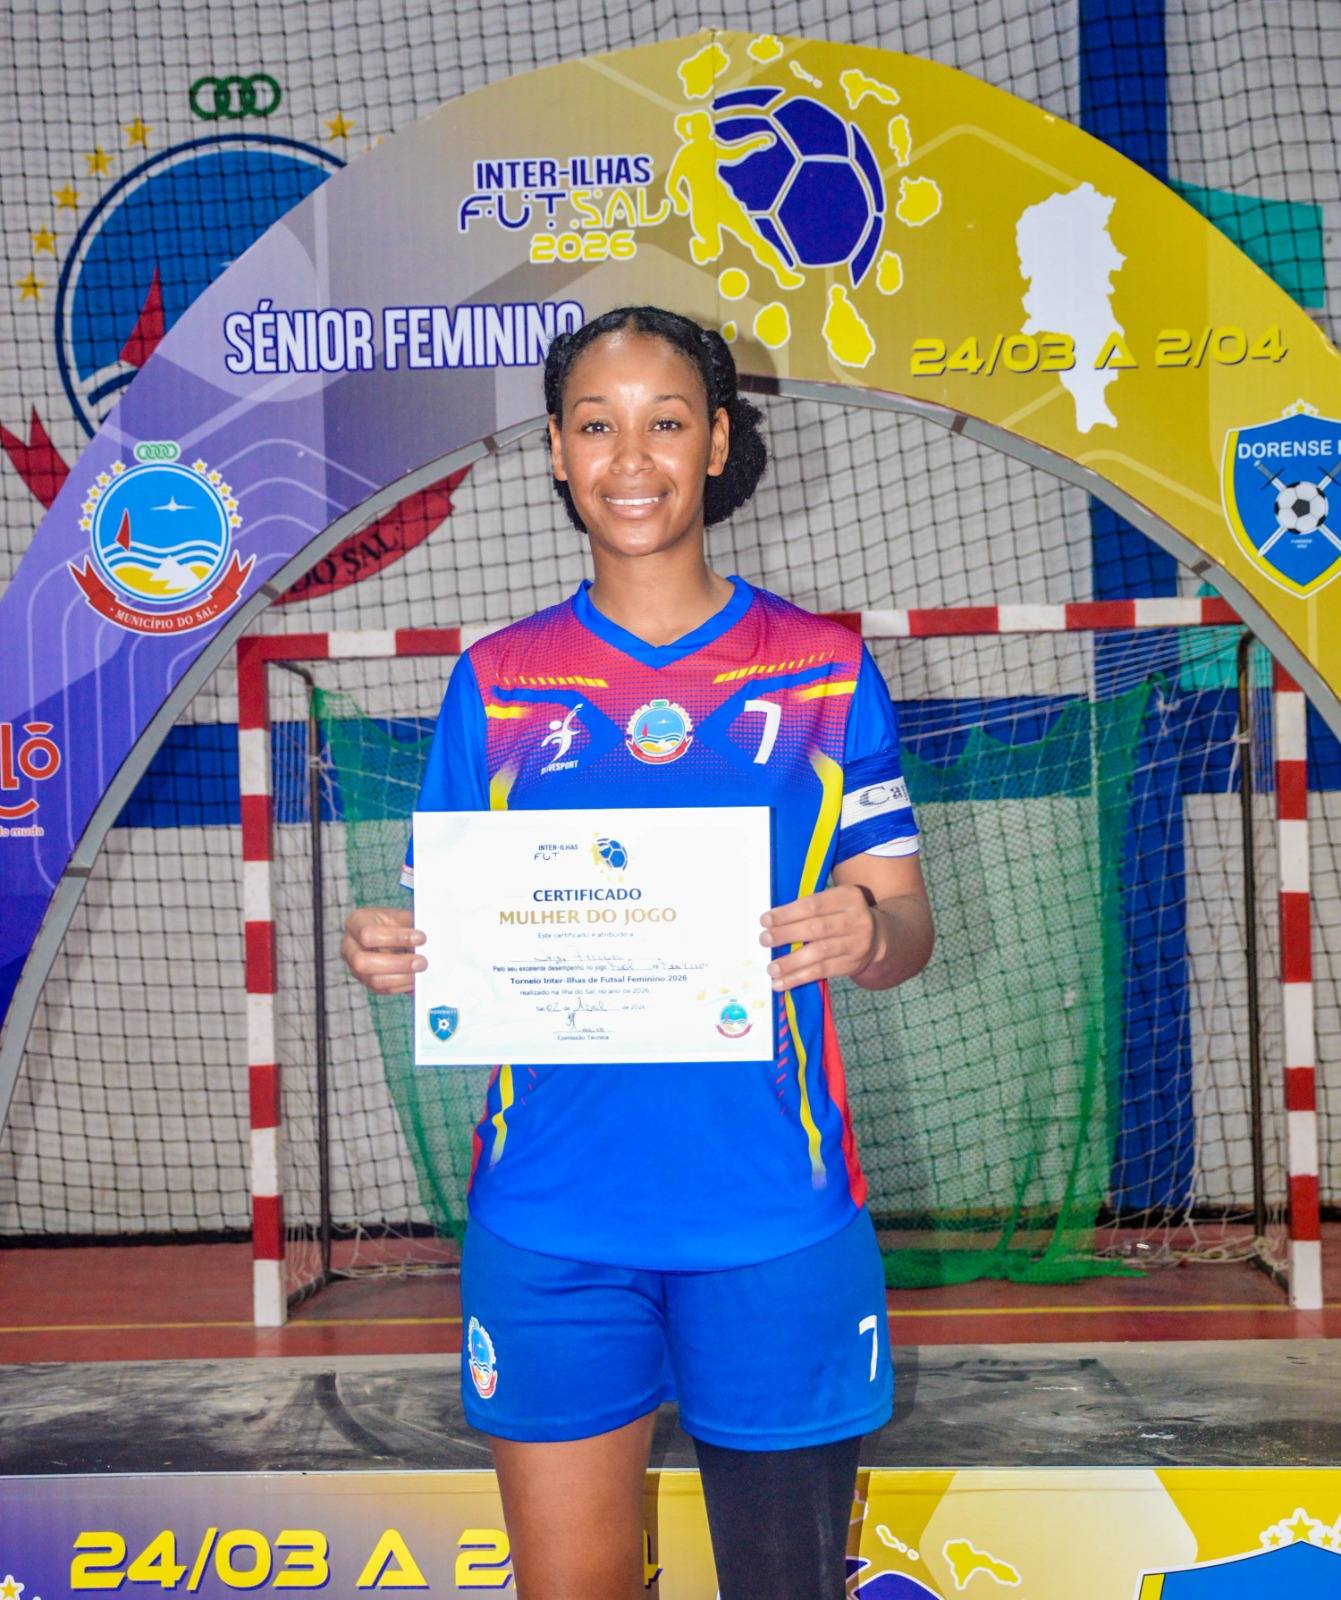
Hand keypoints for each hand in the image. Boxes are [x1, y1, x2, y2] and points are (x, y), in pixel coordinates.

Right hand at [340, 906, 425, 994]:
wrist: (392, 933)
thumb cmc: (396, 923)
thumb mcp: (401, 917)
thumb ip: (411, 928)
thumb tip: (426, 944)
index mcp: (355, 923)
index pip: (368, 934)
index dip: (396, 938)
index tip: (421, 938)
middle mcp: (349, 947)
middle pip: (364, 962)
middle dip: (398, 963)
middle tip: (422, 962)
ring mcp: (354, 967)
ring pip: (373, 980)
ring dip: (402, 977)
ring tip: (421, 970)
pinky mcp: (366, 982)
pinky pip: (382, 990)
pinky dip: (402, 986)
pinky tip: (415, 978)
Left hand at [759, 885, 879, 992]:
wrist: (878, 937)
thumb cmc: (842, 916)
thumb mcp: (834, 903)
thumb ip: (809, 908)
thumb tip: (771, 922)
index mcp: (848, 897)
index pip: (814, 905)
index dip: (788, 913)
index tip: (765, 920)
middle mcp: (856, 919)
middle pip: (816, 928)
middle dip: (786, 934)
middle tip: (764, 940)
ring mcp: (856, 943)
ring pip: (819, 953)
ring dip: (791, 962)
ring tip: (771, 968)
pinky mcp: (852, 964)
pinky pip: (822, 971)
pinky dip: (799, 978)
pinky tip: (781, 982)